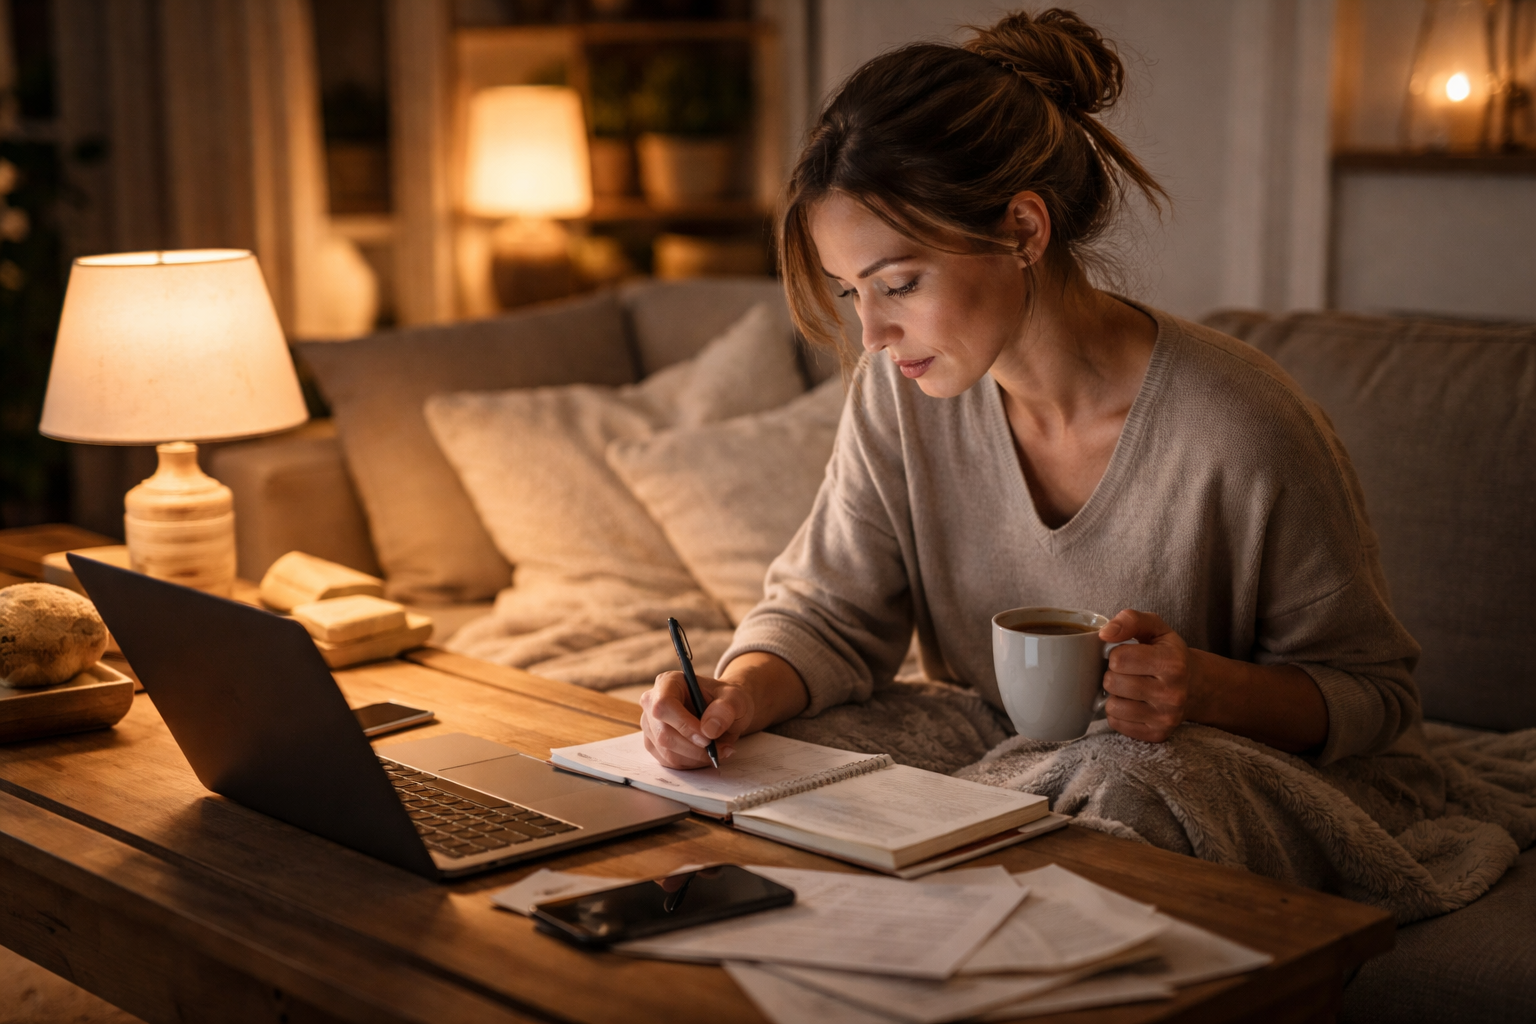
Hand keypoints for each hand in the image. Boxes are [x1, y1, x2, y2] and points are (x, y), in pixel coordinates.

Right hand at [639, 671, 754, 768]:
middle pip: (664, 734)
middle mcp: (652, 702)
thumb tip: (709, 730)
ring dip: (696, 758)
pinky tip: (706, 754)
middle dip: (695, 748)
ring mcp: (650, 725)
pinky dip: (692, 763)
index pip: (664, 705)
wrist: (723, 712)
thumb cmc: (726, 700)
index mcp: (668, 682)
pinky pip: (669, 762)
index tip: (707, 737)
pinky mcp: (654, 744)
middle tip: (720, 748)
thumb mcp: (735, 698)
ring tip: (719, 750)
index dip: (684, 725)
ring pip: (667, 752)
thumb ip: (725, 709)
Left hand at [1099, 609, 1200, 742]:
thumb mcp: (1155, 628)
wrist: (1195, 686)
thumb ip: (1130, 620)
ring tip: (1129, 688)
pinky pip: (1116, 723)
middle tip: (1128, 672)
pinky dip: (1118, 712)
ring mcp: (1166, 718)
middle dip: (1114, 674)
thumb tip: (1104, 633)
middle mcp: (1173, 694)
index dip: (1116, 653)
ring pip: (1112, 706)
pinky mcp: (1157, 735)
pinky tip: (1133, 703)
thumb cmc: (1168, 653)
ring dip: (1114, 695)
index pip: (1119, 658)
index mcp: (1173, 663)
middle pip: (1112, 682)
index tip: (1127, 654)